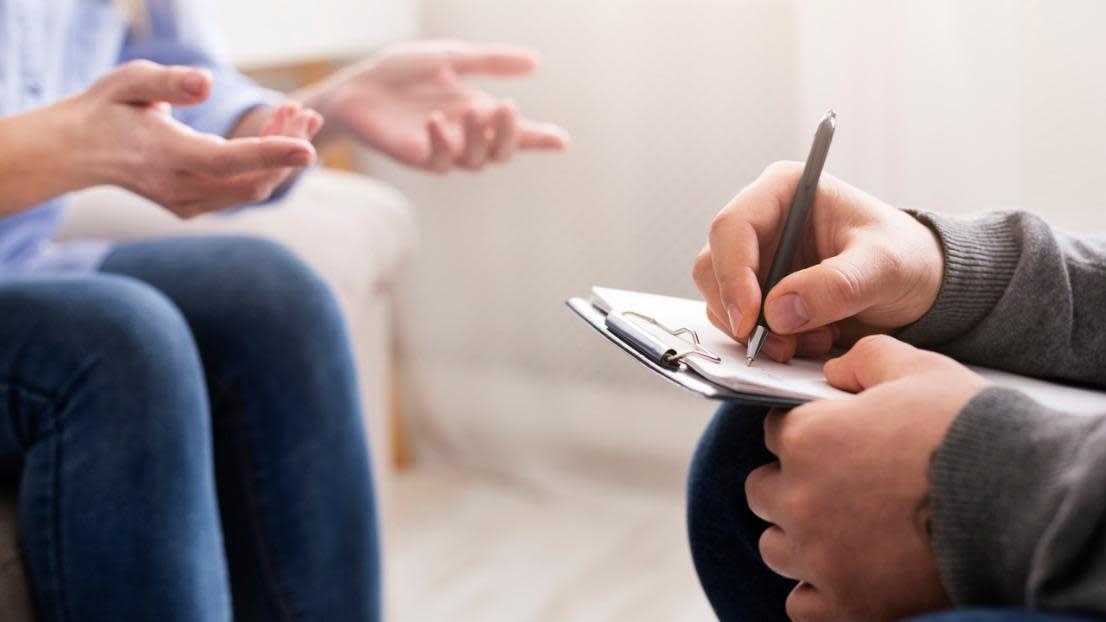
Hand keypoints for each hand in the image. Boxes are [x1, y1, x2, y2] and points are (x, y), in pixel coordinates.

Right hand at [65, 60, 317, 217]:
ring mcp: (188, 204)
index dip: (270, 155)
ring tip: (299, 117)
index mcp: (164, 156)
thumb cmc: (108, 109)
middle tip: (301, 111)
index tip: (309, 149)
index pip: (227, 162)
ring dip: (281, 157)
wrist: (79, 151)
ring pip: (252, 189)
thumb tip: (207, 84)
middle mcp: (179, 188)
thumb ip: (168, 82)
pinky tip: (283, 136)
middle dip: (285, 147)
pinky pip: (241, 191)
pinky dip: (267, 167)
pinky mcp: (195, 207)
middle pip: (251, 180)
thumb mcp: (129, 82)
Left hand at [300, 39, 568, 172]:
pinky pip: (439, 160)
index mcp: (478, 113)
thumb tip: (536, 61)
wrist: (356, 84)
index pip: (516, 132)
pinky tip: (437, 120)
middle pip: (501, 153)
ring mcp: (442, 149)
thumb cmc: (401, 72)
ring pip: (475, 161)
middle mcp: (465, 136)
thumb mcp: (451, 58)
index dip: (540, 138)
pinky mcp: (416, 156)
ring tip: (474, 111)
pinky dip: (442, 141)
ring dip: (479, 139)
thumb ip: (490, 62)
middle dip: (510, 135)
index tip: (561, 140)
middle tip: (506, 107)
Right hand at [692, 161, 944, 361]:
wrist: (918, 286)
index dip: (732, 274)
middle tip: (779, 345)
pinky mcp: (758, 291)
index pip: (732, 227)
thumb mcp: (884, 267)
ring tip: (812, 342)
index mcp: (784, 190)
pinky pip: (738, 321)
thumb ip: (836, 285)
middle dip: (741, 312)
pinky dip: (766, 340)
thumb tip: (778, 311)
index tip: (751, 320)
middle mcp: (762, 221)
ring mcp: (756, 258)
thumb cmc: (905, 258)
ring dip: (756, 332)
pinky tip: (808, 341)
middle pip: (714, 266)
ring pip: (720, 298)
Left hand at [746, 335, 985, 620]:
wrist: (1024, 504)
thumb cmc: (972, 434)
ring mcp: (821, 557)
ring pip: (778, 548)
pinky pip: (802, 605)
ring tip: (842, 531)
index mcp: (807, 438)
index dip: (805, 431)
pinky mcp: (848, 604)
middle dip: (792, 484)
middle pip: (764, 492)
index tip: (832, 441)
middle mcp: (801, 499)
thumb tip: (835, 370)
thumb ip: (864, 360)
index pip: (774, 431)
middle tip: (836, 485)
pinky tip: (847, 574)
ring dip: (800, 538)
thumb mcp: (917, 369)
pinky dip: (819, 591)